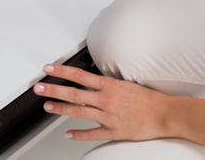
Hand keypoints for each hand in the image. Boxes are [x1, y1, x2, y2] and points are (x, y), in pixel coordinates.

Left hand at [33, 63, 172, 142]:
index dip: (62, 71)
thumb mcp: (125, 83)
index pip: (80, 75)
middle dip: (54, 90)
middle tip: (39, 88)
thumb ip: (106, 84)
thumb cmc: (148, 99)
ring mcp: (109, 116)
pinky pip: (93, 134)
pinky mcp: (114, 131)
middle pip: (74, 93)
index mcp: (109, 85)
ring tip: (48, 107)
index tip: (49, 68)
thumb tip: (91, 81)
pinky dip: (79, 135)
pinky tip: (68, 134)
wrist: (165, 113)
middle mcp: (106, 99)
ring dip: (61, 109)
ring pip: (79, 112)